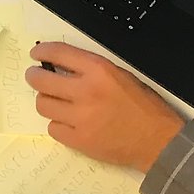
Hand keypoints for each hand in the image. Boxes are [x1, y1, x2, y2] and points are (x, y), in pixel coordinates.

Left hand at [25, 42, 183, 172]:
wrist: (159, 141)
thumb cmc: (144, 106)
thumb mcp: (121, 75)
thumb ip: (91, 69)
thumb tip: (61, 66)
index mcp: (98, 71)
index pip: (57, 53)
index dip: (41, 52)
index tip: (36, 55)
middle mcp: (85, 92)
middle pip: (40, 80)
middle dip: (34, 76)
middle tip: (36, 77)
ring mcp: (80, 118)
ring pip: (42, 105)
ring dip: (46, 101)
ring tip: (55, 102)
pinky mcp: (79, 140)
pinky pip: (52, 129)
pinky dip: (57, 124)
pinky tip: (67, 122)